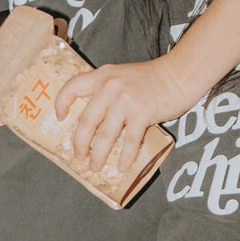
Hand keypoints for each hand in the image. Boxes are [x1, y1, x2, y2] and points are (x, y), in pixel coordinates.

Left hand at [55, 56, 189, 172]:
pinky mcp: (142, 113)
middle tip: (79, 156)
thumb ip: (108, 89)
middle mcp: (110, 87)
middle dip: (80, 143)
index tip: (59, 117)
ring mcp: (125, 101)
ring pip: (105, 135)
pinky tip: (122, 166)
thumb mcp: (123, 75)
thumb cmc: (153, 77)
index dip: (61, 102)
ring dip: (98, 155)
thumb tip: (96, 117)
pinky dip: (125, 156)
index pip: (73, 87)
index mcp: (102, 76)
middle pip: (86, 121)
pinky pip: (129, 140)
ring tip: (95, 166)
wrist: (180, 74)